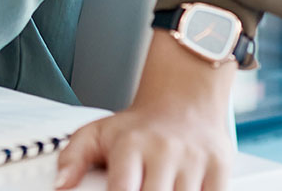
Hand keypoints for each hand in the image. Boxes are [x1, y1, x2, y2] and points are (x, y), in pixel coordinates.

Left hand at [56, 30, 235, 190]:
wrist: (183, 100)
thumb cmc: (138, 126)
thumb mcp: (97, 133)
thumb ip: (73, 158)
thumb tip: (60, 186)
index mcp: (130, 145)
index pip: (121, 190)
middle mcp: (163, 151)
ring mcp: (194, 159)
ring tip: (159, 187)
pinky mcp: (221, 167)